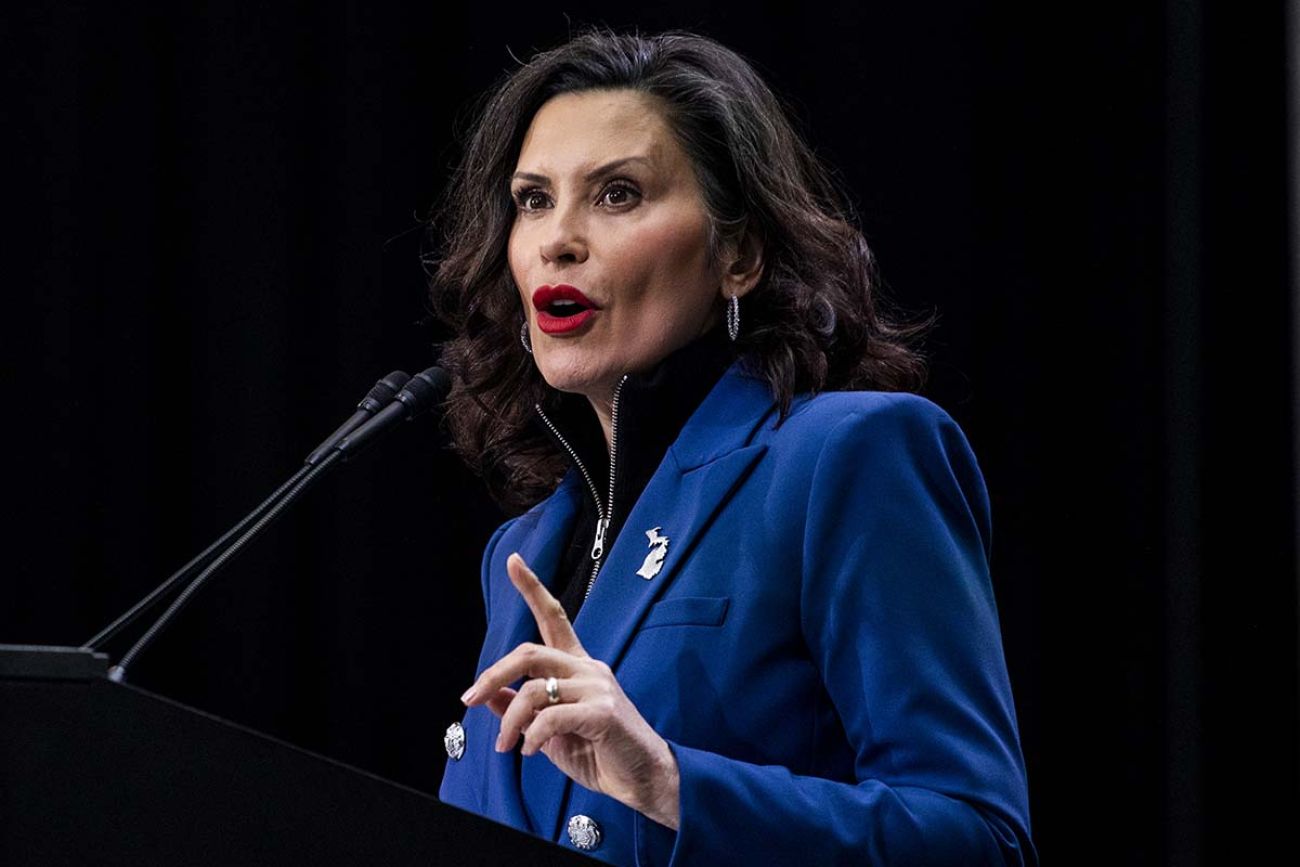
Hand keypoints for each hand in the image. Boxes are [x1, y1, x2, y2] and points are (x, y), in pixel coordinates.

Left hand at [460, 553, 680, 829]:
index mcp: (577, 667)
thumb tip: (487, 694)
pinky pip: (551, 717)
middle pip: (529, 653)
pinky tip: (531, 751)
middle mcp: (588, 668)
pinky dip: (532, 736)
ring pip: (534, 689)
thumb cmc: (599, 753)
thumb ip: (522, 710)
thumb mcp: (549, 731)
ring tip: (507, 746)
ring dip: (510, 722)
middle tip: (468, 699)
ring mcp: (598, 687)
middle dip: (493, 673)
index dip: (532, 588)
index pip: (553, 617)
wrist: (643, 780)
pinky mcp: (603, 711)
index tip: (513, 561)